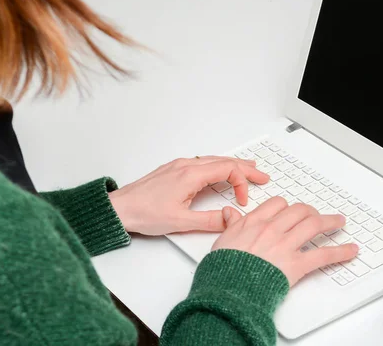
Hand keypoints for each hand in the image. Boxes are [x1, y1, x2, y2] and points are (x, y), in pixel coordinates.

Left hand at [109, 156, 268, 234]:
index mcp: (190, 174)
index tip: (242, 200)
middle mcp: (186, 165)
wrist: (120, 208)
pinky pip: (202, 162)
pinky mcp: (173, 170)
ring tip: (249, 168)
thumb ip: (209, 221)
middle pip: (224, 160)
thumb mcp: (180, 222)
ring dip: (233, 164)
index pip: (227, 169)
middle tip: (263, 175)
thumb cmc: (144, 213)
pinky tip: (220, 171)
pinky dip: (218, 165)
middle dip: (246, 168)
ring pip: (213, 160)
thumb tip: (229, 220)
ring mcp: (179, 166)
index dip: (241, 183)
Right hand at [212, 197, 358, 285]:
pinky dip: (340, 252)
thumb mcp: (223, 240)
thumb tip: (230, 212)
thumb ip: (231, 224)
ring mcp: (286, 245)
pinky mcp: (297, 264)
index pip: (278, 204)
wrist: (230, 287)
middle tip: (317, 215)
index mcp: (255, 222)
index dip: (287, 207)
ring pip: (314, 225)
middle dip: (311, 211)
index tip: (291, 210)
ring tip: (338, 222)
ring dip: (330, 222)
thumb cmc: (224, 267)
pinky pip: (323, 254)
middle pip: (299, 211)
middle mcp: (273, 229)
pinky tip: (351, 250)